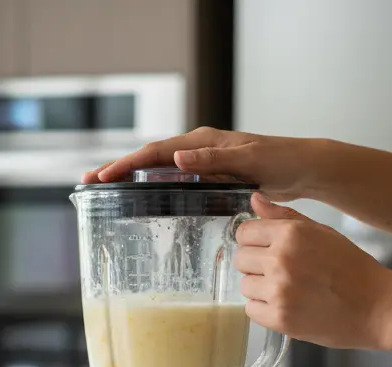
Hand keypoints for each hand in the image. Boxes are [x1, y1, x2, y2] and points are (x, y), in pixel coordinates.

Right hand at [82, 127, 330, 201]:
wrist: (303, 169)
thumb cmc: (281, 162)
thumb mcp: (248, 161)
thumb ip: (214, 159)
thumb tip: (176, 158)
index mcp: (202, 142)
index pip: (154, 153)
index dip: (126, 164)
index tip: (102, 176)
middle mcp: (197, 149)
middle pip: (148, 159)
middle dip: (117, 169)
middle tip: (88, 183)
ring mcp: (201, 161)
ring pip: (157, 169)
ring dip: (130, 178)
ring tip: (104, 189)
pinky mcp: (208, 175)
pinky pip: (171, 180)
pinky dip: (151, 187)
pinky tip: (141, 200)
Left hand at [236, 193, 391, 350]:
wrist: (378, 308)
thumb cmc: (352, 269)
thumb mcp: (323, 233)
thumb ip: (285, 217)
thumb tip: (254, 200)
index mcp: (292, 234)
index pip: (244, 233)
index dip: (253, 241)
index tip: (265, 249)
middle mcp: (281, 260)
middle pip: (240, 259)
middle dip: (256, 266)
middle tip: (282, 273)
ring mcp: (279, 290)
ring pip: (245, 286)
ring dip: (261, 289)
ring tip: (288, 291)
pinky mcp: (279, 318)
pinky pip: (251, 310)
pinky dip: (265, 310)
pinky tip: (288, 307)